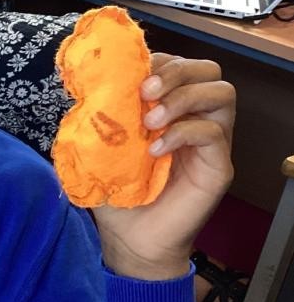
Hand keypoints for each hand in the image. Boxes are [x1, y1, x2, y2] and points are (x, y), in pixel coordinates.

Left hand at [93, 54, 235, 279]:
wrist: (129, 241)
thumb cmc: (115, 195)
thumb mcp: (97, 150)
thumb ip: (96, 118)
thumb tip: (80, 86)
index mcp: (169, 109)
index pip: (180, 65)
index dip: (158, 60)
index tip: (130, 75)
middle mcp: (195, 119)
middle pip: (208, 70)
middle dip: (175, 71)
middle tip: (144, 92)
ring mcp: (211, 143)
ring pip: (221, 93)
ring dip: (182, 97)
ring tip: (150, 121)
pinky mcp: (218, 166)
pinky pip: (215, 133)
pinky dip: (183, 133)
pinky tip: (156, 150)